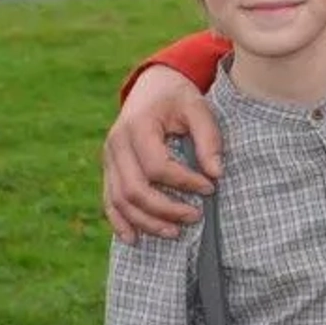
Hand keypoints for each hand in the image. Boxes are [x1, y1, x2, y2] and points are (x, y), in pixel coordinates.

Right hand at [101, 65, 222, 242]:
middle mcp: (116, 144)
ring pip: (120, 200)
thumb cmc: (177, 96)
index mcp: (137, 126)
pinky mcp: (109, 168)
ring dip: (146, 221)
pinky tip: (134, 238)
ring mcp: (108, 158)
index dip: (184, 182)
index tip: (210, 187)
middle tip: (195, 216)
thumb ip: (209, 138)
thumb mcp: (198, 107)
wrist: (151, 85)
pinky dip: (119, 221)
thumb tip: (216, 173)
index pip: (157, 166)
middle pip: (134, 189)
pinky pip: (109, 200)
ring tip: (174, 232)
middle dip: (165, 209)